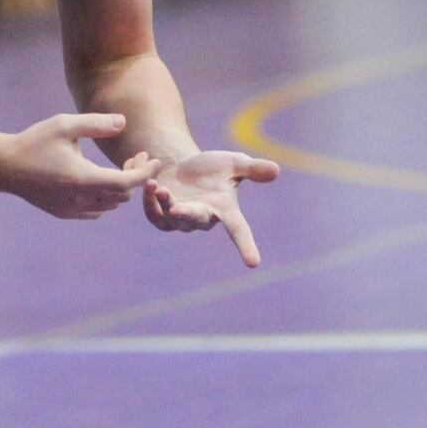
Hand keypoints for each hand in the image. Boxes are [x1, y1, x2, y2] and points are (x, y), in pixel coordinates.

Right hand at [2, 113, 159, 218]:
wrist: (4, 166)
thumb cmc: (34, 141)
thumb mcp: (64, 125)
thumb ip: (96, 124)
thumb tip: (123, 123)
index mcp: (83, 179)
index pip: (127, 183)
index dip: (145, 172)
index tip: (155, 159)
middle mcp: (79, 199)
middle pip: (122, 195)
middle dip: (134, 176)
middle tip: (135, 156)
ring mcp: (71, 209)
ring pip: (110, 206)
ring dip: (120, 188)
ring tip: (118, 167)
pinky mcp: (63, 212)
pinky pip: (95, 212)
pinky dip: (105, 200)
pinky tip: (101, 182)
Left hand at [144, 150, 279, 267]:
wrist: (184, 167)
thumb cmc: (213, 167)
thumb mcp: (234, 163)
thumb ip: (253, 169)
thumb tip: (277, 170)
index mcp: (225, 211)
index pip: (240, 231)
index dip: (247, 246)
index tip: (254, 263)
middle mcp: (203, 219)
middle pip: (196, 222)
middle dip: (186, 214)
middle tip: (176, 206)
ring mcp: (181, 220)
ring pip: (172, 220)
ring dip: (164, 204)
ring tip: (159, 186)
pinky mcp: (162, 216)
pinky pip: (155, 217)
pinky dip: (150, 202)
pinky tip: (150, 184)